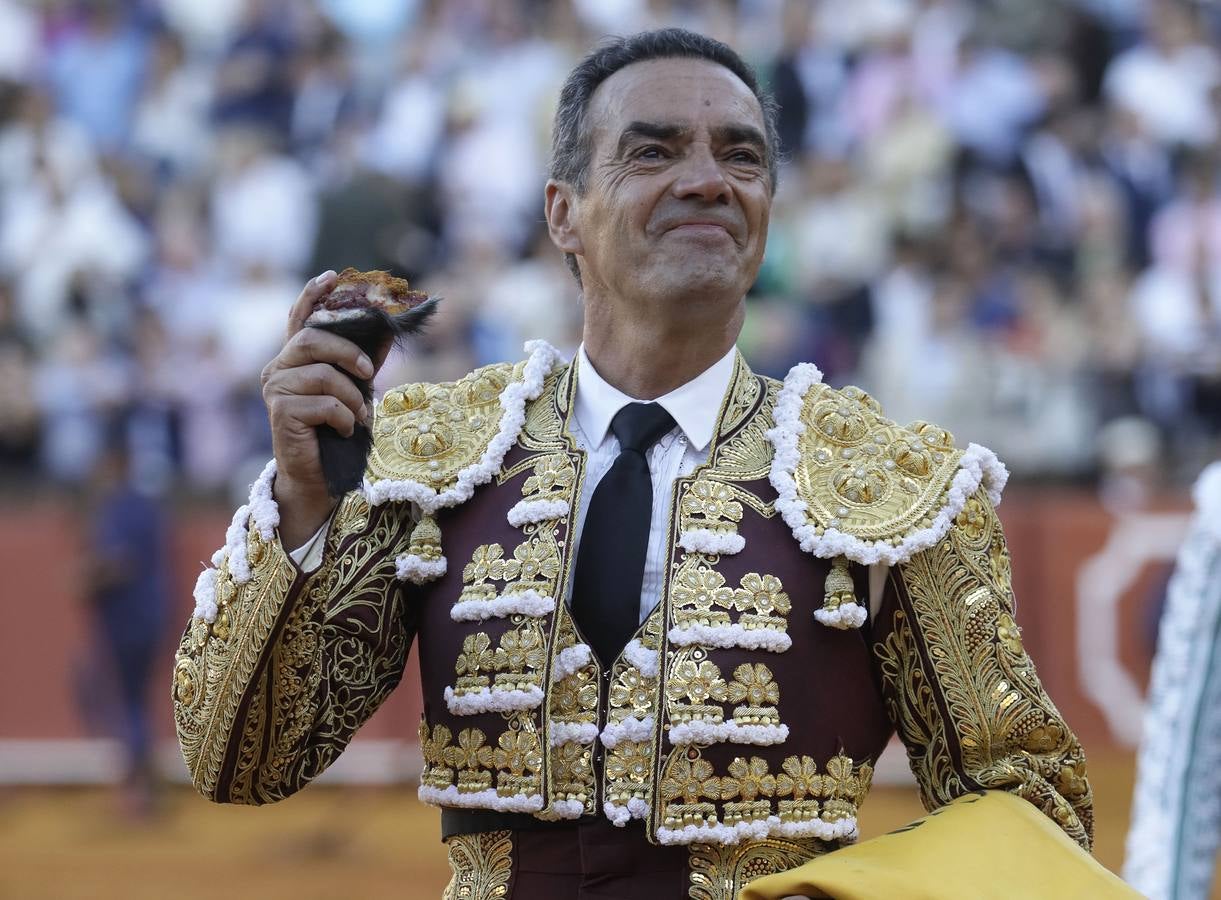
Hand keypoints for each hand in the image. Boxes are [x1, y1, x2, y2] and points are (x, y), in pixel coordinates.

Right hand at [260, 270, 386, 545]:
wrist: (316, 477)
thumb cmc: (333, 433)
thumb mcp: (353, 390)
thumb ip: (364, 362)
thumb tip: (388, 331)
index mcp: (292, 359)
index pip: (298, 319)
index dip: (312, 295)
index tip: (332, 276)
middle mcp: (277, 369)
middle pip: (311, 339)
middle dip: (347, 352)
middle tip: (369, 372)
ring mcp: (275, 390)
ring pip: (321, 374)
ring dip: (351, 396)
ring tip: (360, 415)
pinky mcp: (280, 413)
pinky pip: (324, 403)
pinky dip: (345, 417)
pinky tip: (346, 430)